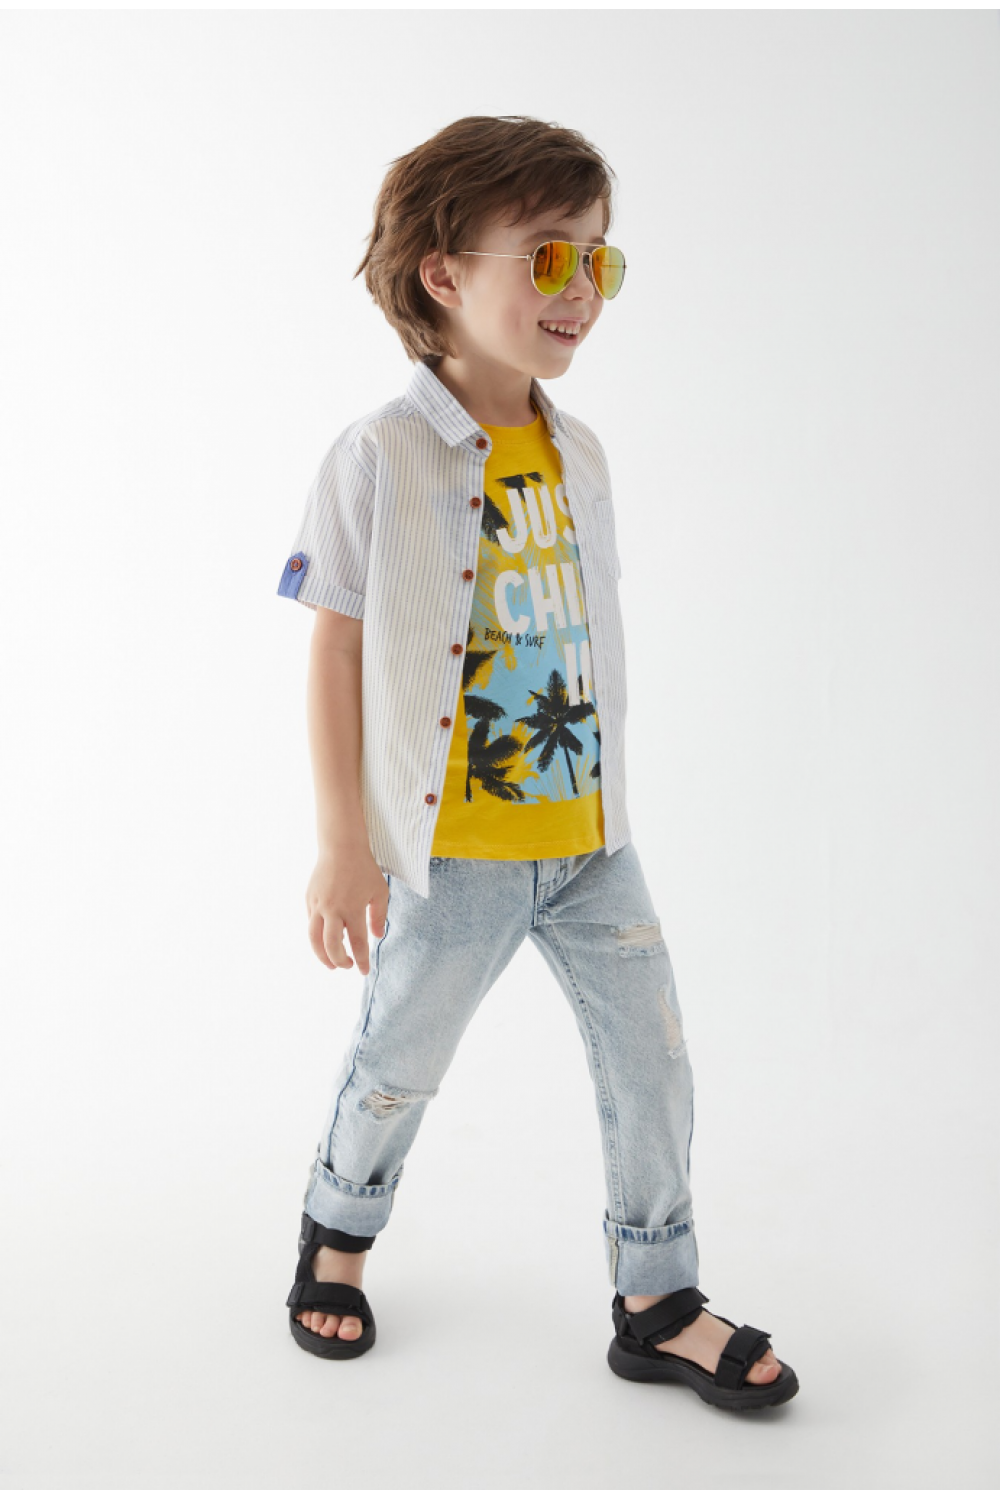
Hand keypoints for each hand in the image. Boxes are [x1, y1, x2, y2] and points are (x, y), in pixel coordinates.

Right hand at [305, 847, 388, 975]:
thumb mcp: (380, 892)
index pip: (357, 943)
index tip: (363, 971)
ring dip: (321, 955)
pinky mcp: (309, 900)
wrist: (341, 847)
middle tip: (347, 966)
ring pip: (314, 939)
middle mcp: (333, 910)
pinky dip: (317, 937)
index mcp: (353, 909)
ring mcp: (318, 905)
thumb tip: (377, 936)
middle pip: (332, 946)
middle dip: (340, 961)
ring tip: (331, 964)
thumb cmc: (364, 869)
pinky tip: (326, 941)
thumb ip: (379, 916)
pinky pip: (311, 924)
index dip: (361, 960)